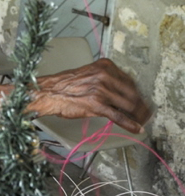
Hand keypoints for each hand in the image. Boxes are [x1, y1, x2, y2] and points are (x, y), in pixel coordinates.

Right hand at [31, 58, 151, 133]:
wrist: (48, 92)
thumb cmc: (66, 85)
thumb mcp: (89, 74)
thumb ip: (106, 79)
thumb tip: (122, 93)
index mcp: (104, 66)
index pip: (130, 81)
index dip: (139, 94)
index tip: (142, 101)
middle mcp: (105, 75)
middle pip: (132, 93)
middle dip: (141, 106)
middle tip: (146, 114)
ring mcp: (101, 90)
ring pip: (128, 105)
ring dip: (138, 116)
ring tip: (142, 122)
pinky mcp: (96, 104)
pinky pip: (118, 116)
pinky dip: (130, 124)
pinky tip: (136, 129)